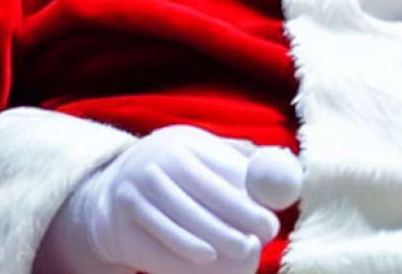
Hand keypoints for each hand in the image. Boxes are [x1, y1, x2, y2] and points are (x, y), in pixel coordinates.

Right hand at [36, 126, 300, 273]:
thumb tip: (286, 163)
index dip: (249, 196)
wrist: (115, 193)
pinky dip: (183, 253)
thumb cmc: (179, 176)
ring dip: (214, 239)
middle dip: (236, 219)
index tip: (271, 218)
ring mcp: (134, 190)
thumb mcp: (204, 158)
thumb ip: (241, 162)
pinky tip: (206, 259)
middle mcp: (155, 160)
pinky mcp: (120, 220)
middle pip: (201, 192)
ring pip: (181, 220)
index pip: (219, 168)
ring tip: (241, 251)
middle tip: (261, 240)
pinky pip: (157, 241)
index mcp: (183, 141)